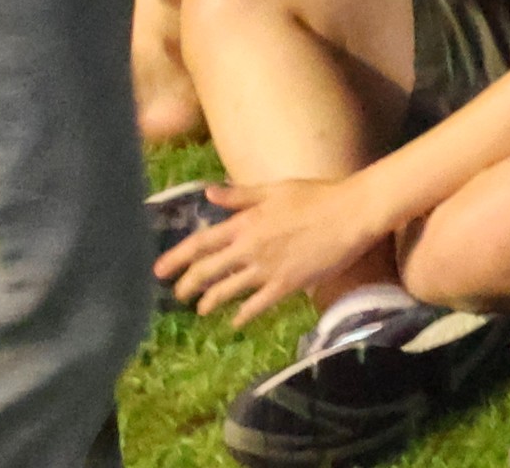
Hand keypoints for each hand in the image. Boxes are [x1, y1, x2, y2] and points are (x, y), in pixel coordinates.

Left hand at [155, 174, 393, 325]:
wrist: (352, 213)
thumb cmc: (317, 195)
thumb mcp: (276, 189)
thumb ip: (241, 195)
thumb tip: (209, 192)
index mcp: (245, 223)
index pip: (200, 243)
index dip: (176, 258)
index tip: (158, 271)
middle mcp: (250, 248)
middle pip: (207, 271)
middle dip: (187, 285)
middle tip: (177, 295)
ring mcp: (267, 269)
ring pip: (226, 291)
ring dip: (209, 302)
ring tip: (201, 309)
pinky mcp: (286, 284)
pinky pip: (256, 305)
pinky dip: (242, 315)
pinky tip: (235, 321)